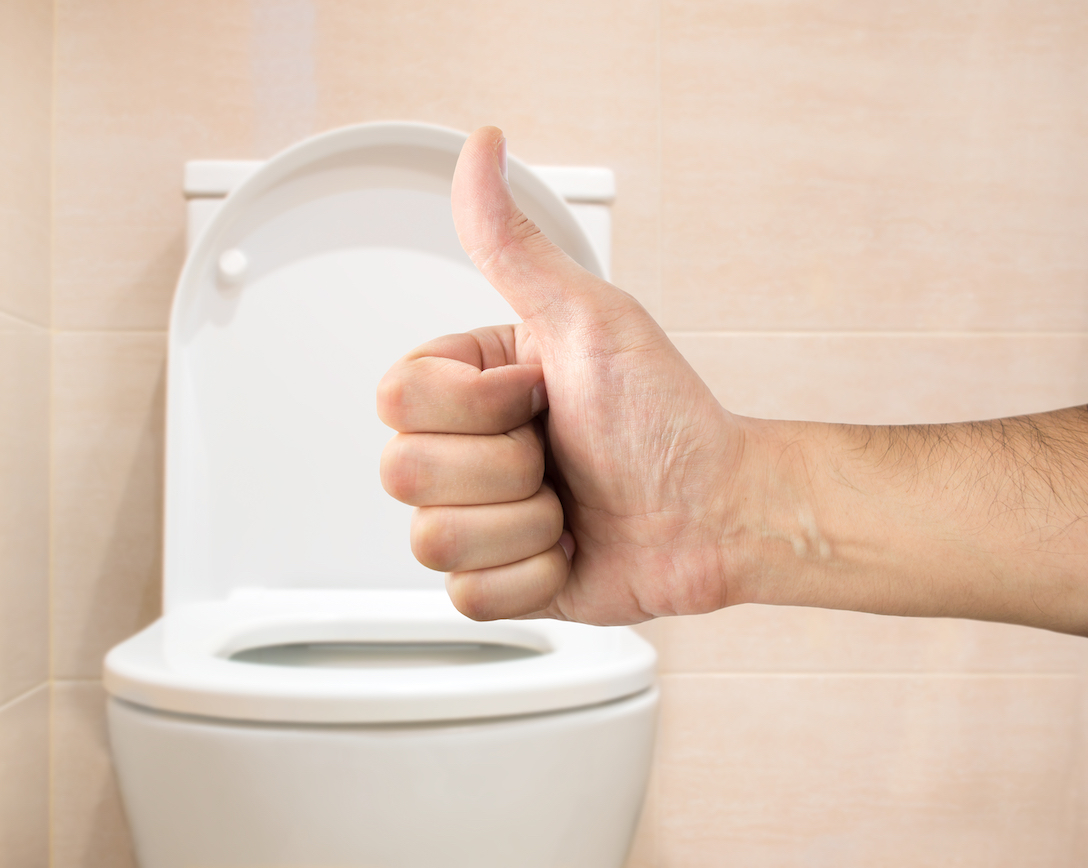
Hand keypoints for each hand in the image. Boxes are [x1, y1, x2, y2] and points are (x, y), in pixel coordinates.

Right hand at [377, 126, 747, 623]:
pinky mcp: (498, 581)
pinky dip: (535, 576)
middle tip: (560, 455)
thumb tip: (481, 147)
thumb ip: (513, 244)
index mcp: (468, 385)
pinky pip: (470, 598)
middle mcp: (461, 450)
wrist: (718, 511)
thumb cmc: (667, 415)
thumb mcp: (586, 319)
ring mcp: (476, 518)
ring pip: (433, 540)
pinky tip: (570, 549)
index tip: (541, 395)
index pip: (396, 400)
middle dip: (507, 469)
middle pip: (405, 474)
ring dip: (525, 525)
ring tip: (570, 505)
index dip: (477, 407)